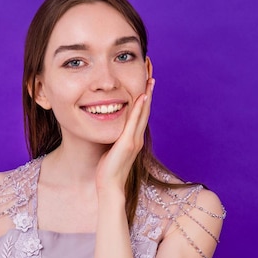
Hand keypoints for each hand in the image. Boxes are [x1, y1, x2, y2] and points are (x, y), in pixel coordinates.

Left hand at [96, 77, 154, 192]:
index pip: (140, 112)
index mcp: (133, 137)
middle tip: (151, 70)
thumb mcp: (110, 149)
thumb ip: (113, 138)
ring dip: (147, 94)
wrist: (109, 187)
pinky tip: (141, 96)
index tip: (145, 78)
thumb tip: (106, 126)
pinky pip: (134, 122)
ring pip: (143, 113)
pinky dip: (139, 108)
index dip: (144, 94)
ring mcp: (134, 140)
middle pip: (145, 108)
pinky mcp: (127, 143)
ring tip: (150, 77)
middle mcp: (137, 137)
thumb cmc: (107, 170)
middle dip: (148, 88)